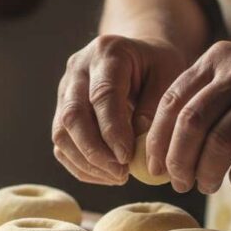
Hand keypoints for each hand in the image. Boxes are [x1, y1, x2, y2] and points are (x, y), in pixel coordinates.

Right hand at [53, 35, 185, 184]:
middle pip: (73, 115)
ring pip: (61, 133)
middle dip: (95, 151)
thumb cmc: (157, 66)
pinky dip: (79, 164)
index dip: (112, 131)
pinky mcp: (61, 109)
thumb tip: (137, 144)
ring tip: (116, 177)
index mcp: (107, 53)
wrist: (138, 56)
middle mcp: (78, 69)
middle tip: (121, 174)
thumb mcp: (169, 75)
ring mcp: (65, 89)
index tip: (127, 158)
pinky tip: (104, 175)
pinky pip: (61, 144)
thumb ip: (154, 106)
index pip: (102, 96)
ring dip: (86, 162)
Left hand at [145, 39, 230, 193]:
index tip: (153, 167)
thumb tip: (162, 150)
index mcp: (215, 59)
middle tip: (179, 182)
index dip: (157, 139)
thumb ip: (201, 99)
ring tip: (206, 186)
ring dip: (208, 171)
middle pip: (191, 122)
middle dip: (179, 160)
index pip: (171, 101)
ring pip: (221, 141)